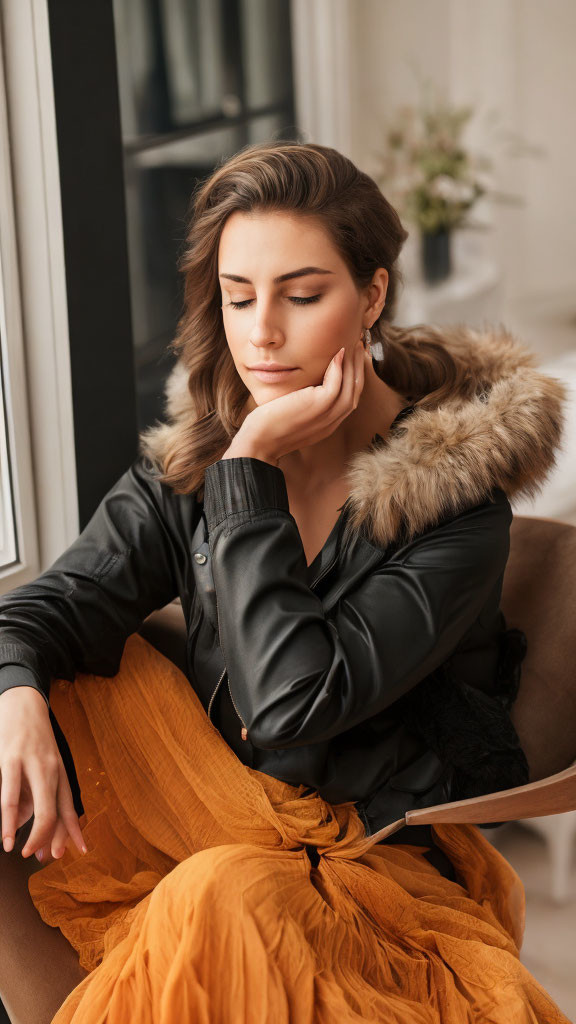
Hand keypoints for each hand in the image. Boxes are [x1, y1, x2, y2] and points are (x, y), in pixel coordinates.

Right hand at [0, 686, 86, 861]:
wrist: (21, 699)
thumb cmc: (30, 735)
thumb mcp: (36, 764)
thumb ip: (30, 792)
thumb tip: (22, 820)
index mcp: (59, 771)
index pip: (70, 807)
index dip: (75, 831)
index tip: (79, 851)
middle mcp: (52, 769)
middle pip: (59, 812)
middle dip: (54, 839)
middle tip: (46, 857)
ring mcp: (33, 764)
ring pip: (41, 808)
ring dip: (34, 835)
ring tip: (24, 852)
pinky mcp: (12, 758)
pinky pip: (11, 796)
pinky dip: (8, 821)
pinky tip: (7, 837)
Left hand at [223, 339, 366, 464]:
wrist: (260, 441)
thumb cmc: (268, 427)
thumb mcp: (292, 413)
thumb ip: (303, 402)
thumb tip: (303, 385)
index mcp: (327, 424)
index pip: (349, 398)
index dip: (353, 377)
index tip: (351, 358)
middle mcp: (332, 421)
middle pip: (355, 391)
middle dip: (359, 367)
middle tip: (358, 346)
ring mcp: (326, 415)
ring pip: (350, 386)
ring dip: (354, 363)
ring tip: (352, 344)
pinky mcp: (318, 406)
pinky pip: (336, 384)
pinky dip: (340, 367)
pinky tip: (338, 353)